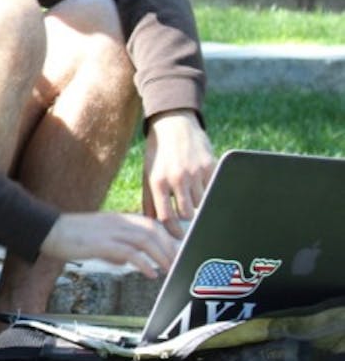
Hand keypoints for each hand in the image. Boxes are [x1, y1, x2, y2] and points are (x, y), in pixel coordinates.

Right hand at [40, 211, 178, 277]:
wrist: (48, 231)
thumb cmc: (69, 236)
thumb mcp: (96, 239)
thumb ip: (113, 248)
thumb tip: (127, 261)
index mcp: (118, 219)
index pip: (151, 224)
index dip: (167, 238)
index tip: (175, 253)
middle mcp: (117, 222)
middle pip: (153, 230)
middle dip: (169, 247)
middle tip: (177, 264)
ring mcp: (110, 231)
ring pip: (146, 240)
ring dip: (162, 256)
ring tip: (169, 270)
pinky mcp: (102, 243)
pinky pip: (130, 253)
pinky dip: (144, 264)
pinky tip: (150, 274)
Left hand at [143, 110, 215, 236]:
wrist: (174, 124)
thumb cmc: (158, 153)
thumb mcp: (147, 173)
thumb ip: (149, 200)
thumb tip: (152, 225)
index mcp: (157, 181)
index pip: (166, 217)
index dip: (173, 231)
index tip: (178, 236)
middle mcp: (176, 178)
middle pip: (187, 214)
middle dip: (187, 218)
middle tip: (187, 217)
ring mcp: (195, 172)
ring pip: (202, 204)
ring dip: (198, 204)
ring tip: (191, 195)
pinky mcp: (210, 166)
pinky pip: (213, 190)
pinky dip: (209, 193)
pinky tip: (202, 186)